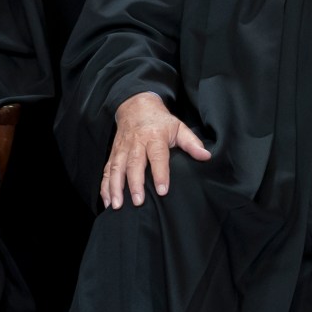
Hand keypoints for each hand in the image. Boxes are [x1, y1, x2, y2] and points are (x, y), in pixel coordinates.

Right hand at [101, 92, 210, 209]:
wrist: (135, 106)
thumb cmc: (159, 121)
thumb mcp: (178, 127)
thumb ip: (191, 143)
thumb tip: (206, 156)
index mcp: (154, 137)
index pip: (157, 156)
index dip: (160, 173)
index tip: (162, 190)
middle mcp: (136, 143)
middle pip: (134, 164)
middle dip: (134, 184)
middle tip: (138, 202)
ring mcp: (122, 149)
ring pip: (116, 168)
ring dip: (115, 187)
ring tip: (116, 205)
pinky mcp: (113, 154)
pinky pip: (106, 171)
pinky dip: (104, 186)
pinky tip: (106, 201)